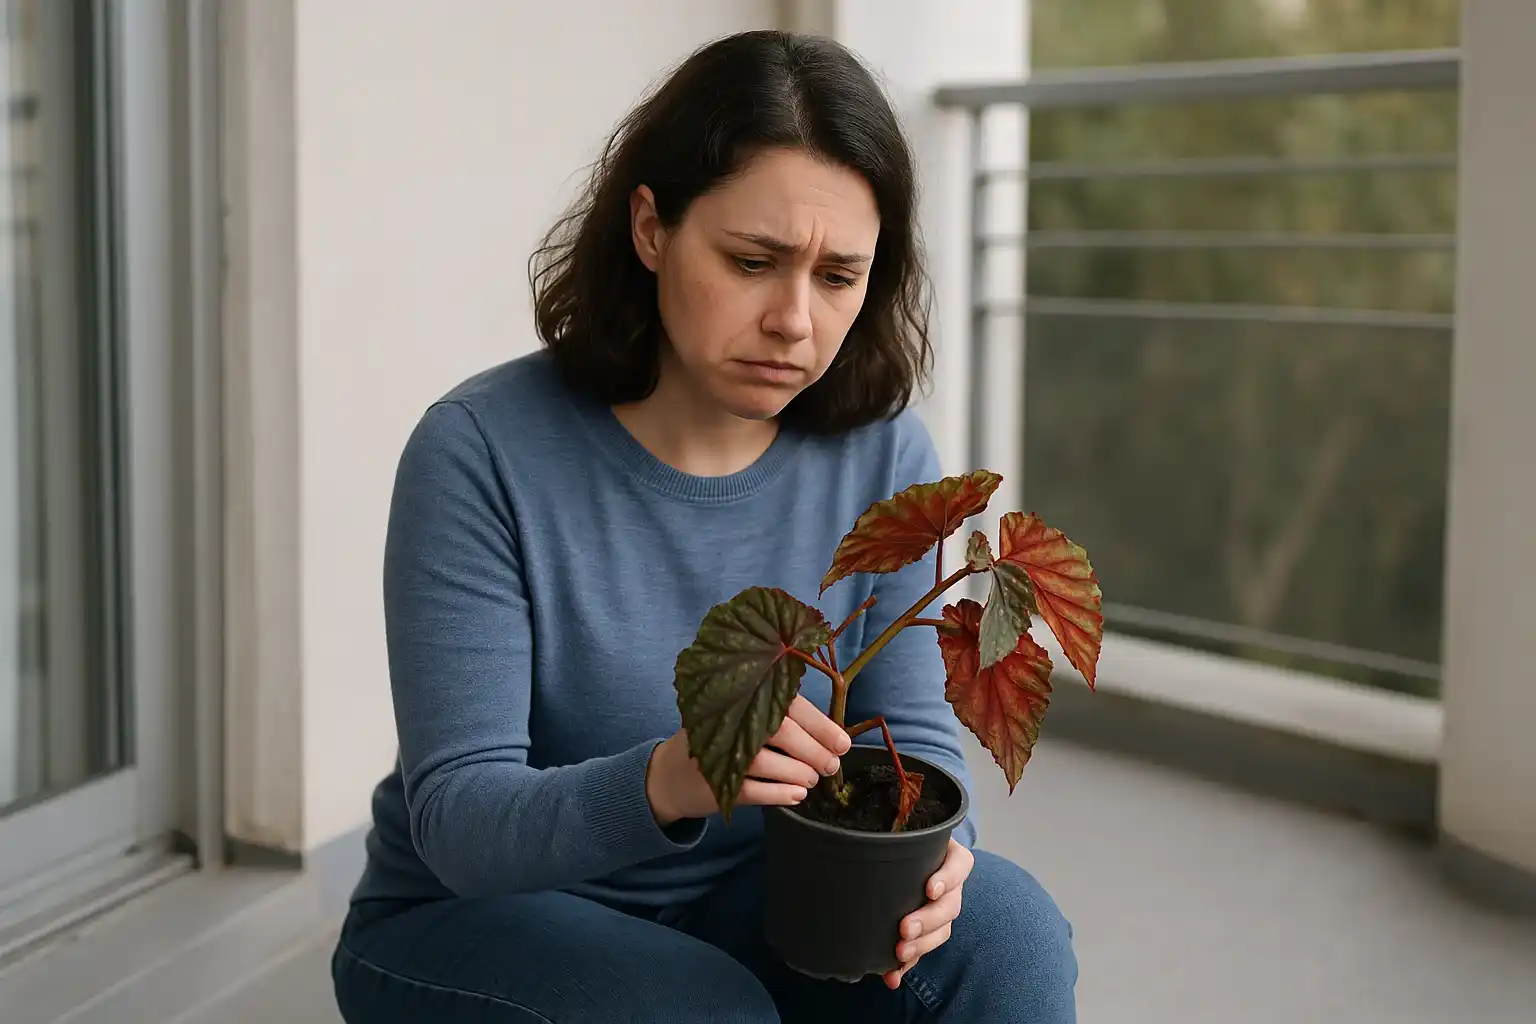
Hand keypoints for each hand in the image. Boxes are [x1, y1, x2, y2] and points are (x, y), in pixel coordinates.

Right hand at [647, 695, 851, 825]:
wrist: (669, 774)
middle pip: (781, 732)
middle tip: (831, 765)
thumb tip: (830, 733)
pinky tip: (797, 795)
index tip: (843, 742)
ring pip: (768, 764)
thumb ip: (776, 716)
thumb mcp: (739, 718)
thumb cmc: (718, 741)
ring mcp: (719, 755)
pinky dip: (781, 794)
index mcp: (741, 699)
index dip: (819, 724)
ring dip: (799, 773)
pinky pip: (755, 792)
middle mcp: (729, 722)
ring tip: (811, 779)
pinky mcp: (715, 785)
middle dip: (814, 751)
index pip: (787, 705)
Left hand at [884, 838, 973, 988]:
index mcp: (948, 857)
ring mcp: (942, 909)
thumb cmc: (901, 842)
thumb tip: (857, 843)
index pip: (959, 865)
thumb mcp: (903, 835)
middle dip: (928, 920)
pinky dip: (908, 965)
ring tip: (899, 954)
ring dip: (921, 945)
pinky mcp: (929, 931)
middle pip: (950, 905)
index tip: (930, 889)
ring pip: (942, 931)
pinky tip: (892, 976)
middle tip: (905, 929)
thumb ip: (890, 839)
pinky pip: (923, 949)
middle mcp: (950, 885)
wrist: (900, 858)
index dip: (948, 878)